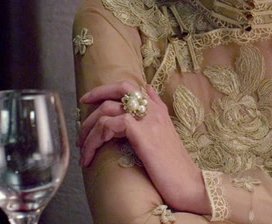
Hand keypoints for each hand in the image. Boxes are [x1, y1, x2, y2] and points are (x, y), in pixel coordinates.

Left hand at [79, 81, 209, 214]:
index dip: (109, 90)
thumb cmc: (176, 168)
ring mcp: (147, 119)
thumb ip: (156, 117)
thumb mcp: (166, 138)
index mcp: (159, 110)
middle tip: (82, 106)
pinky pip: (107, 126)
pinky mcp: (140, 132)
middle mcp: (154, 110)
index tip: (92, 99)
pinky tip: (90, 155)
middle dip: (97, 94)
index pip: (133, 88)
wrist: (190, 184)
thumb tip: (148, 94)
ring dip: (88, 128)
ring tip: (83, 146)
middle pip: (121, 87)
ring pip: (108, 109)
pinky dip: (93, 140)